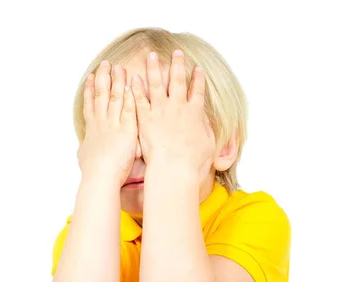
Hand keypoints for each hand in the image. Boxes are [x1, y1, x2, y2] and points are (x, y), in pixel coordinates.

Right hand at [77, 61, 137, 186]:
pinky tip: (133, 84)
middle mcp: (101, 123)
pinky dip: (130, 96)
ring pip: (115, 97)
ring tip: (119, 67)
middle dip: (104, 78)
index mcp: (92, 129)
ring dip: (117, 81)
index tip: (92, 77)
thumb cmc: (93, 172)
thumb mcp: (85, 157)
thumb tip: (83, 149)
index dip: (91, 90)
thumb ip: (86, 149)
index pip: (91, 104)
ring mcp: (113, 124)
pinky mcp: (127, 129)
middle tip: (105, 64)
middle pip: (101, 95)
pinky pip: (128, 108)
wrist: (100, 177)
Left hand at [131, 50, 214, 178]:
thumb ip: (206, 131)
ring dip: (154, 68)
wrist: (174, 169)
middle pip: (178, 80)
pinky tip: (134, 78)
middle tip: (176, 53)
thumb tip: (205, 124)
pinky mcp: (145, 118)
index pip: (197, 91)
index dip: (198, 79)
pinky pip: (140, 99)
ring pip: (157, 84)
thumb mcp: (208, 146)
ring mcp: (160, 111)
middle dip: (178, 65)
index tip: (197, 69)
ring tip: (151, 56)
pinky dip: (137, 88)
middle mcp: (178, 107)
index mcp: (194, 113)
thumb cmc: (192, 163)